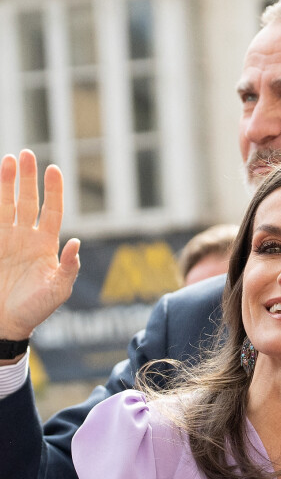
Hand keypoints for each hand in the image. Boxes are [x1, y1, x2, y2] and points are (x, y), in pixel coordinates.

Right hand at [0, 150, 79, 346]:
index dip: (53, 190)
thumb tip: (76, 242)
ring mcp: (7, 240)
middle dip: (28, 178)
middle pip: (28, 201)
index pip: (52, 210)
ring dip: (8, 184)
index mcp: (46, 244)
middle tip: (27, 154)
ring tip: (9, 160)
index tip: (53, 169)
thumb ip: (69, 267)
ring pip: (7, 205)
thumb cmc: (35, 308)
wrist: (5, 324)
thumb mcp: (58, 290)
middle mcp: (27, 237)